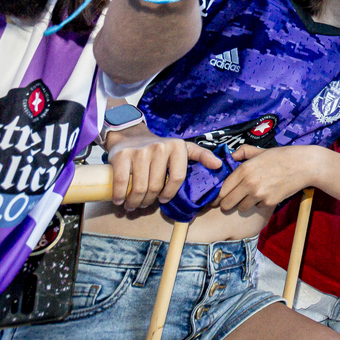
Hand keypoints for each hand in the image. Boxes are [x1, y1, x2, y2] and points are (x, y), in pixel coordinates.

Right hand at [105, 127, 222, 210]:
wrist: (130, 135)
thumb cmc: (159, 148)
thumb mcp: (183, 148)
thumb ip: (201, 155)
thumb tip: (219, 165)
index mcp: (177, 147)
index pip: (177, 179)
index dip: (170, 194)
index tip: (164, 200)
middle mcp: (159, 147)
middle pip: (157, 186)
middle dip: (149, 200)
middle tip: (145, 204)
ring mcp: (139, 151)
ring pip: (140, 187)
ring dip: (135, 202)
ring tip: (133, 205)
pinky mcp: (121, 155)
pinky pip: (121, 183)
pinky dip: (120, 196)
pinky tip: (120, 201)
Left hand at [217, 145, 321, 213]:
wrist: (303, 165)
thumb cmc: (282, 156)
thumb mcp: (261, 151)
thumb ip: (243, 152)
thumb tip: (231, 156)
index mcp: (244, 169)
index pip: (223, 188)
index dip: (218, 196)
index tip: (216, 200)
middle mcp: (249, 183)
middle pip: (228, 203)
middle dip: (226, 205)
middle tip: (228, 205)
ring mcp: (259, 194)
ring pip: (241, 207)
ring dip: (243, 205)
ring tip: (249, 198)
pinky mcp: (269, 202)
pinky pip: (257, 207)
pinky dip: (258, 204)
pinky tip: (265, 195)